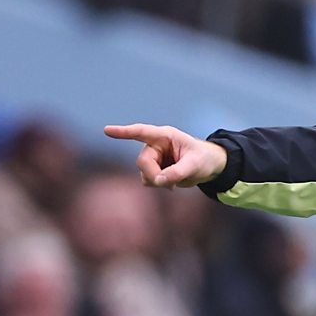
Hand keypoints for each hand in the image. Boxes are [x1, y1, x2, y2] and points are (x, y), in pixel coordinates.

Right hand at [103, 123, 227, 188]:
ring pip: (144, 173)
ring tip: (176, 180)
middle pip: (143, 162)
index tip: (107, 130)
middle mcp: (155, 145)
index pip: (141, 132)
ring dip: (158, 181)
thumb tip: (158, 181)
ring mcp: (153, 158)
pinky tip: (172, 184)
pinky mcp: (153, 169)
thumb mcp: (195, 165)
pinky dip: (159, 185)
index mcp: (165, 136)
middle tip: (171, 185)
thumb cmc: (204, 159)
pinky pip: (148, 180)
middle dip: (154, 175)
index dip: (123, 132)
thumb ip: (177, 172)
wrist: (209, 167)